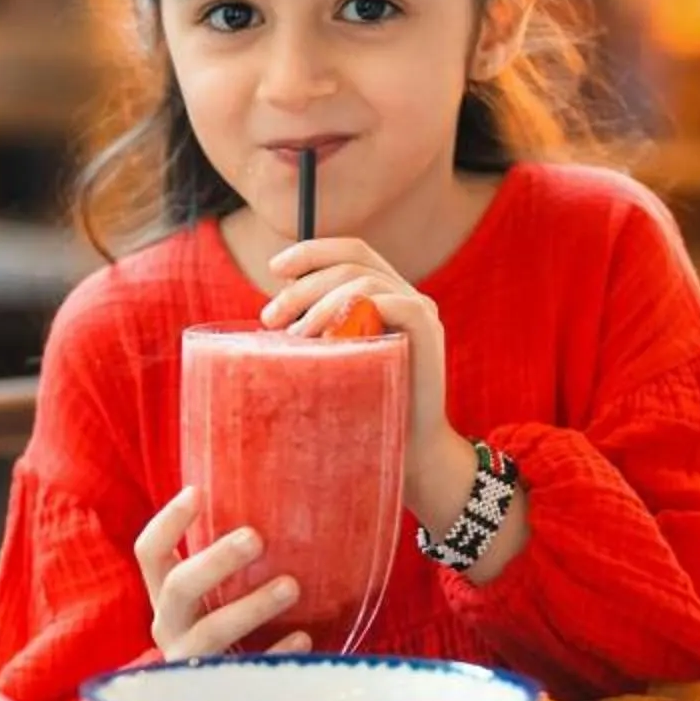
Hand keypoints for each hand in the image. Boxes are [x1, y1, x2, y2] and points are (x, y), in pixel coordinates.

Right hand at [136, 486, 312, 659]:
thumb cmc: (227, 628)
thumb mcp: (215, 597)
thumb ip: (229, 564)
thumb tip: (281, 499)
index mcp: (167, 598)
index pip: (149, 553)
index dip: (167, 522)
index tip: (197, 491)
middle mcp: (170, 627)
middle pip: (179, 587)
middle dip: (215, 560)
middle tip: (255, 537)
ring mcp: (190, 662)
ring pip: (211, 632)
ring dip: (250, 607)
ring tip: (292, 585)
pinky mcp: (217, 693)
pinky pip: (246, 672)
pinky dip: (274, 653)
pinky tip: (303, 638)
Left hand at [263, 237, 447, 460]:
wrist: (406, 448)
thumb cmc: (364, 407)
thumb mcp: (332, 360)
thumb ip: (316, 331)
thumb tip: (273, 313)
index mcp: (384, 294)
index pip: (351, 252)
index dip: (312, 252)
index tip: (274, 269)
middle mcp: (405, 294)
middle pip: (351, 262)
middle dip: (303, 286)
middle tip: (270, 318)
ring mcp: (420, 309)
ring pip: (365, 280)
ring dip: (321, 303)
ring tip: (296, 337)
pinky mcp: (428, 329)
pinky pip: (394, 303)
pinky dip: (357, 313)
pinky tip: (332, 342)